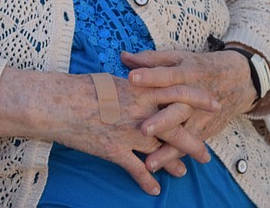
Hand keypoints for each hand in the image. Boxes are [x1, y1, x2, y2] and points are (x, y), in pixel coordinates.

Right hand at [0, 68, 218, 195]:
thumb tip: (139, 86)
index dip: (199, 98)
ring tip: (183, 172)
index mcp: (140, 90)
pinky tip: (154, 189)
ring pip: (161, 151)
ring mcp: (129, 133)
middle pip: (177, 127)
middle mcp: (140, 112)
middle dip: (194, 142)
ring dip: (174, 163)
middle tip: (206, 154)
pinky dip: (147, 181)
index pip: (179, 92)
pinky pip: (137, 169)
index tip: (213, 103)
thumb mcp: (109, 80)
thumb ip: (130, 86)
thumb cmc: (78, 88)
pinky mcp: (115, 151)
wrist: (56, 103)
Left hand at [123, 49, 256, 175]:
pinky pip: (190, 145)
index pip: (168, 75)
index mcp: (187, 74)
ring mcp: (201, 117)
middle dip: (162, 121)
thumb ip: (151, 60)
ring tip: (149, 163)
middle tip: (143, 129)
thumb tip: (124, 57)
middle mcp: (195, 98)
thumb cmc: (198, 67)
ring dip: (168, 150)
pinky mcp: (205, 130)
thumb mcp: (178, 58)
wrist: (238, 81)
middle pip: (179, 110)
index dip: (150, 76)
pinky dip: (176, 156)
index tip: (131, 78)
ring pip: (185, 135)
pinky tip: (160, 166)